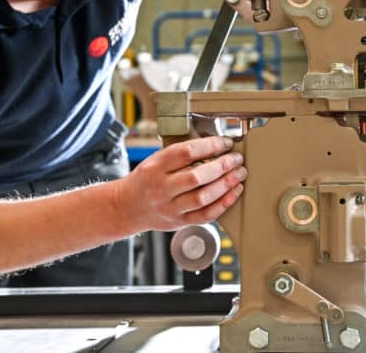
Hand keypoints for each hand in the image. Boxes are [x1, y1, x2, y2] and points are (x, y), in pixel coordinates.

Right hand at [118, 136, 245, 231]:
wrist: (127, 207)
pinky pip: (205, 216)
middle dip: (222, 166)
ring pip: (202, 197)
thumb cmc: (146, 179)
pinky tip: (234, 193)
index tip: (226, 143)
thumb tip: (215, 146)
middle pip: (196, 177)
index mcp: (155, 167)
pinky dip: (223, 204)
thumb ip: (180, 155)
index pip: (186, 153)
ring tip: (239, 174)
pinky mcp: (179, 222)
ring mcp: (170, 207)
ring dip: (226, 185)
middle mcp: (161, 188)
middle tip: (237, 159)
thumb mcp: (156, 160)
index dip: (210, 146)